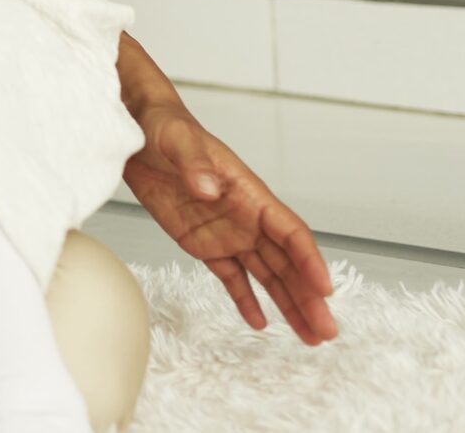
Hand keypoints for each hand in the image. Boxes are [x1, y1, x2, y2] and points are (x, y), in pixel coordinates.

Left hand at [122, 104, 336, 343]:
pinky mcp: (204, 243)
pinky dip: (245, 299)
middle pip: (287, 263)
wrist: (138, 132)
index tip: (325, 289)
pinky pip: (231, 276)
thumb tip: (210, 188)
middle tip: (326, 331)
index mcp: (250, 192)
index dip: (310, 260)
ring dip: (288, 304)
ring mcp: (228, 232)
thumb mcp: (177, 139)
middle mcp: (247, 217)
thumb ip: (195, 164)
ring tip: (309, 337)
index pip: (291, 231)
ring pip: (267, 275)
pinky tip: (260, 323)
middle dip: (308, 297)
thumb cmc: (165, 127)